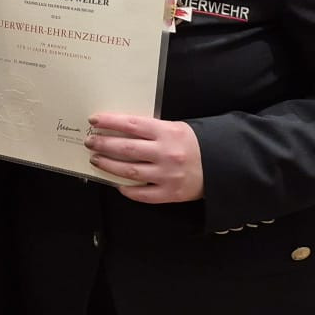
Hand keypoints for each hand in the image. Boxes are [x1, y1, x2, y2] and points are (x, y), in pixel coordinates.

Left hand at [86, 114, 203, 202]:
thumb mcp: (177, 128)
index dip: (110, 122)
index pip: (132, 125)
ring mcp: (167, 175)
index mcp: (168, 132)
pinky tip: (117, 185)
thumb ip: (153, 130)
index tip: (94, 120)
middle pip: (126, 148)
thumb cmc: (198, 144)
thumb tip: (121, 130)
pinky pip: (143, 194)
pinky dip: (128, 190)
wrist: (225, 166)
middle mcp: (166, 153)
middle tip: (90, 142)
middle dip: (104, 144)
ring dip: (109, 165)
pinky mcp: (170, 194)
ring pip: (130, 171)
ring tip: (96, 160)